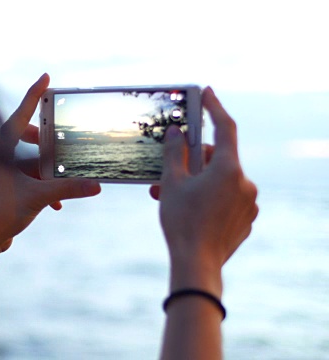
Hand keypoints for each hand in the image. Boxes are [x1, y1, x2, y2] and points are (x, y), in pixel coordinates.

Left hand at [0, 73, 100, 254]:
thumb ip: (68, 187)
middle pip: (23, 133)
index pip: (20, 114)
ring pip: (24, 156)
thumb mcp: (39, 197)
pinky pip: (21, 172)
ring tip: (62, 179)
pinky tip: (55, 202)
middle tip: (61, 140)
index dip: (35, 94)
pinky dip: (38, 180)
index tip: (46, 77)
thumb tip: (97, 185)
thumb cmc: (0, 213)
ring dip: (45, 167)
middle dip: (45, 140)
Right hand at [150, 87, 258, 292]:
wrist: (197, 264)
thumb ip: (174, 153)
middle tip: (171, 170)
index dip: (214, 107)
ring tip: (173, 196)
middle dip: (195, 160)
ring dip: (198, 182)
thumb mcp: (171, 183)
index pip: (225, 127)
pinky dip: (210, 198)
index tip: (206, 93)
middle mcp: (245, 182)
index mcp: (229, 169)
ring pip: (221, 181)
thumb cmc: (182, 222)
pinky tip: (191, 211)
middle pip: (219, 158)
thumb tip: (176, 133)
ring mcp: (248, 203)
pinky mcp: (246, 220)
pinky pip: (227, 200)